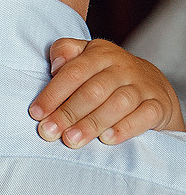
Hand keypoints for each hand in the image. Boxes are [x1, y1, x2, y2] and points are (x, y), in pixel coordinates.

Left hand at [29, 37, 184, 146]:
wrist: (153, 87)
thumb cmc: (106, 76)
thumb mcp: (86, 58)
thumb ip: (66, 53)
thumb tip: (55, 64)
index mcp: (101, 54)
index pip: (74, 71)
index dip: (53, 93)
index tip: (36, 114)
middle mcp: (123, 67)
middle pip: (94, 90)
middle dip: (68, 112)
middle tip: (49, 132)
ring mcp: (143, 86)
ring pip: (118, 103)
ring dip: (92, 123)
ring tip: (72, 140)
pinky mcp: (158, 105)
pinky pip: (144, 115)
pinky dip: (125, 128)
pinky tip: (107, 139)